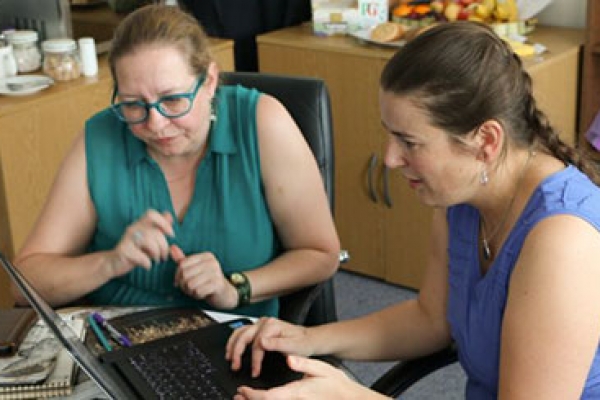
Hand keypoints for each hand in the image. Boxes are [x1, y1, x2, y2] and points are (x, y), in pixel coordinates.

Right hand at [110, 210, 173, 275]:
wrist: (113, 264)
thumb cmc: (135, 251)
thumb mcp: (149, 239)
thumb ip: (159, 227)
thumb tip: (169, 215)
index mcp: (139, 224)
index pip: (151, 214)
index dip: (164, 222)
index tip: (171, 235)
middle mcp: (132, 228)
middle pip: (155, 232)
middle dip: (164, 246)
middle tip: (164, 256)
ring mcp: (126, 239)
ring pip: (149, 242)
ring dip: (157, 254)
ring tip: (157, 260)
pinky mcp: (123, 251)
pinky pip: (141, 256)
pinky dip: (147, 263)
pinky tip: (147, 266)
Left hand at [171, 245, 237, 308]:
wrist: (224, 294)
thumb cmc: (207, 281)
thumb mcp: (195, 269)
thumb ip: (183, 260)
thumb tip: (171, 248)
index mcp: (206, 256)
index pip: (182, 264)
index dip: (177, 276)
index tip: (180, 282)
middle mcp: (212, 262)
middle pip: (185, 274)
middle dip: (184, 285)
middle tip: (189, 288)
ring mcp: (216, 272)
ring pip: (190, 284)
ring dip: (190, 291)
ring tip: (196, 291)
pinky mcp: (217, 284)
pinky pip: (198, 291)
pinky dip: (197, 295)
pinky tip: (202, 294)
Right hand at [226, 317, 312, 377]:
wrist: (308, 339)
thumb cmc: (302, 343)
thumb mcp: (292, 346)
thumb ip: (276, 344)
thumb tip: (261, 342)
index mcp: (272, 325)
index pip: (257, 344)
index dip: (254, 360)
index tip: (255, 372)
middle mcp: (264, 322)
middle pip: (244, 335)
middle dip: (237, 351)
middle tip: (235, 366)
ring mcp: (261, 323)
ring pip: (240, 331)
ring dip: (233, 344)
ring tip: (229, 357)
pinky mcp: (259, 327)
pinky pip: (243, 331)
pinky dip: (236, 340)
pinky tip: (233, 348)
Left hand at [234, 355, 374, 399]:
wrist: (348, 398)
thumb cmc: (336, 385)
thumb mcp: (321, 368)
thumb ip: (303, 364)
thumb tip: (289, 358)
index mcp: (296, 392)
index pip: (268, 397)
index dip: (252, 395)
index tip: (243, 389)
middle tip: (238, 395)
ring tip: (244, 398)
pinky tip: (262, 399)